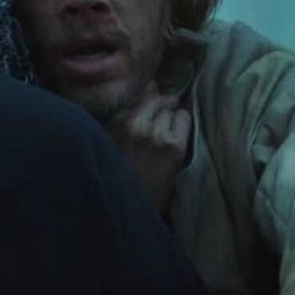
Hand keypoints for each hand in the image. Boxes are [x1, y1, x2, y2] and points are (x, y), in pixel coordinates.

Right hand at [105, 81, 190, 213]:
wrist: (130, 207)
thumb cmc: (119, 175)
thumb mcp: (111, 141)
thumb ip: (126, 116)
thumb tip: (151, 87)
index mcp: (115, 123)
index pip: (141, 94)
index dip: (149, 99)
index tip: (153, 104)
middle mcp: (134, 124)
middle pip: (158, 99)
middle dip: (162, 106)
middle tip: (162, 121)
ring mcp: (155, 133)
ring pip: (171, 108)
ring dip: (171, 117)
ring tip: (166, 133)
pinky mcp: (173, 146)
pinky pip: (184, 119)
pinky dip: (182, 124)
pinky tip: (175, 138)